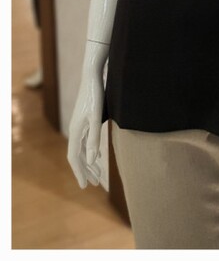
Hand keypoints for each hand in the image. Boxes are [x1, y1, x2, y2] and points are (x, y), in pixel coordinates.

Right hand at [66, 69, 105, 187]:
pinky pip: (86, 141)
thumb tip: (93, 160)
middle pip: (79, 156)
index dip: (80, 172)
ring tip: (98, 174)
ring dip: (90, 162)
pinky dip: (92, 151)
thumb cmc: (96, 95)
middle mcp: (76, 130)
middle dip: (86, 170)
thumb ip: (94, 139)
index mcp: (76, 131)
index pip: (75, 157)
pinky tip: (99, 156)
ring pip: (83, 149)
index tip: (85, 186)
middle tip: (95, 184)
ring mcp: (80, 125)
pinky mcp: (85, 120)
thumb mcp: (96, 117)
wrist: (93, 76)